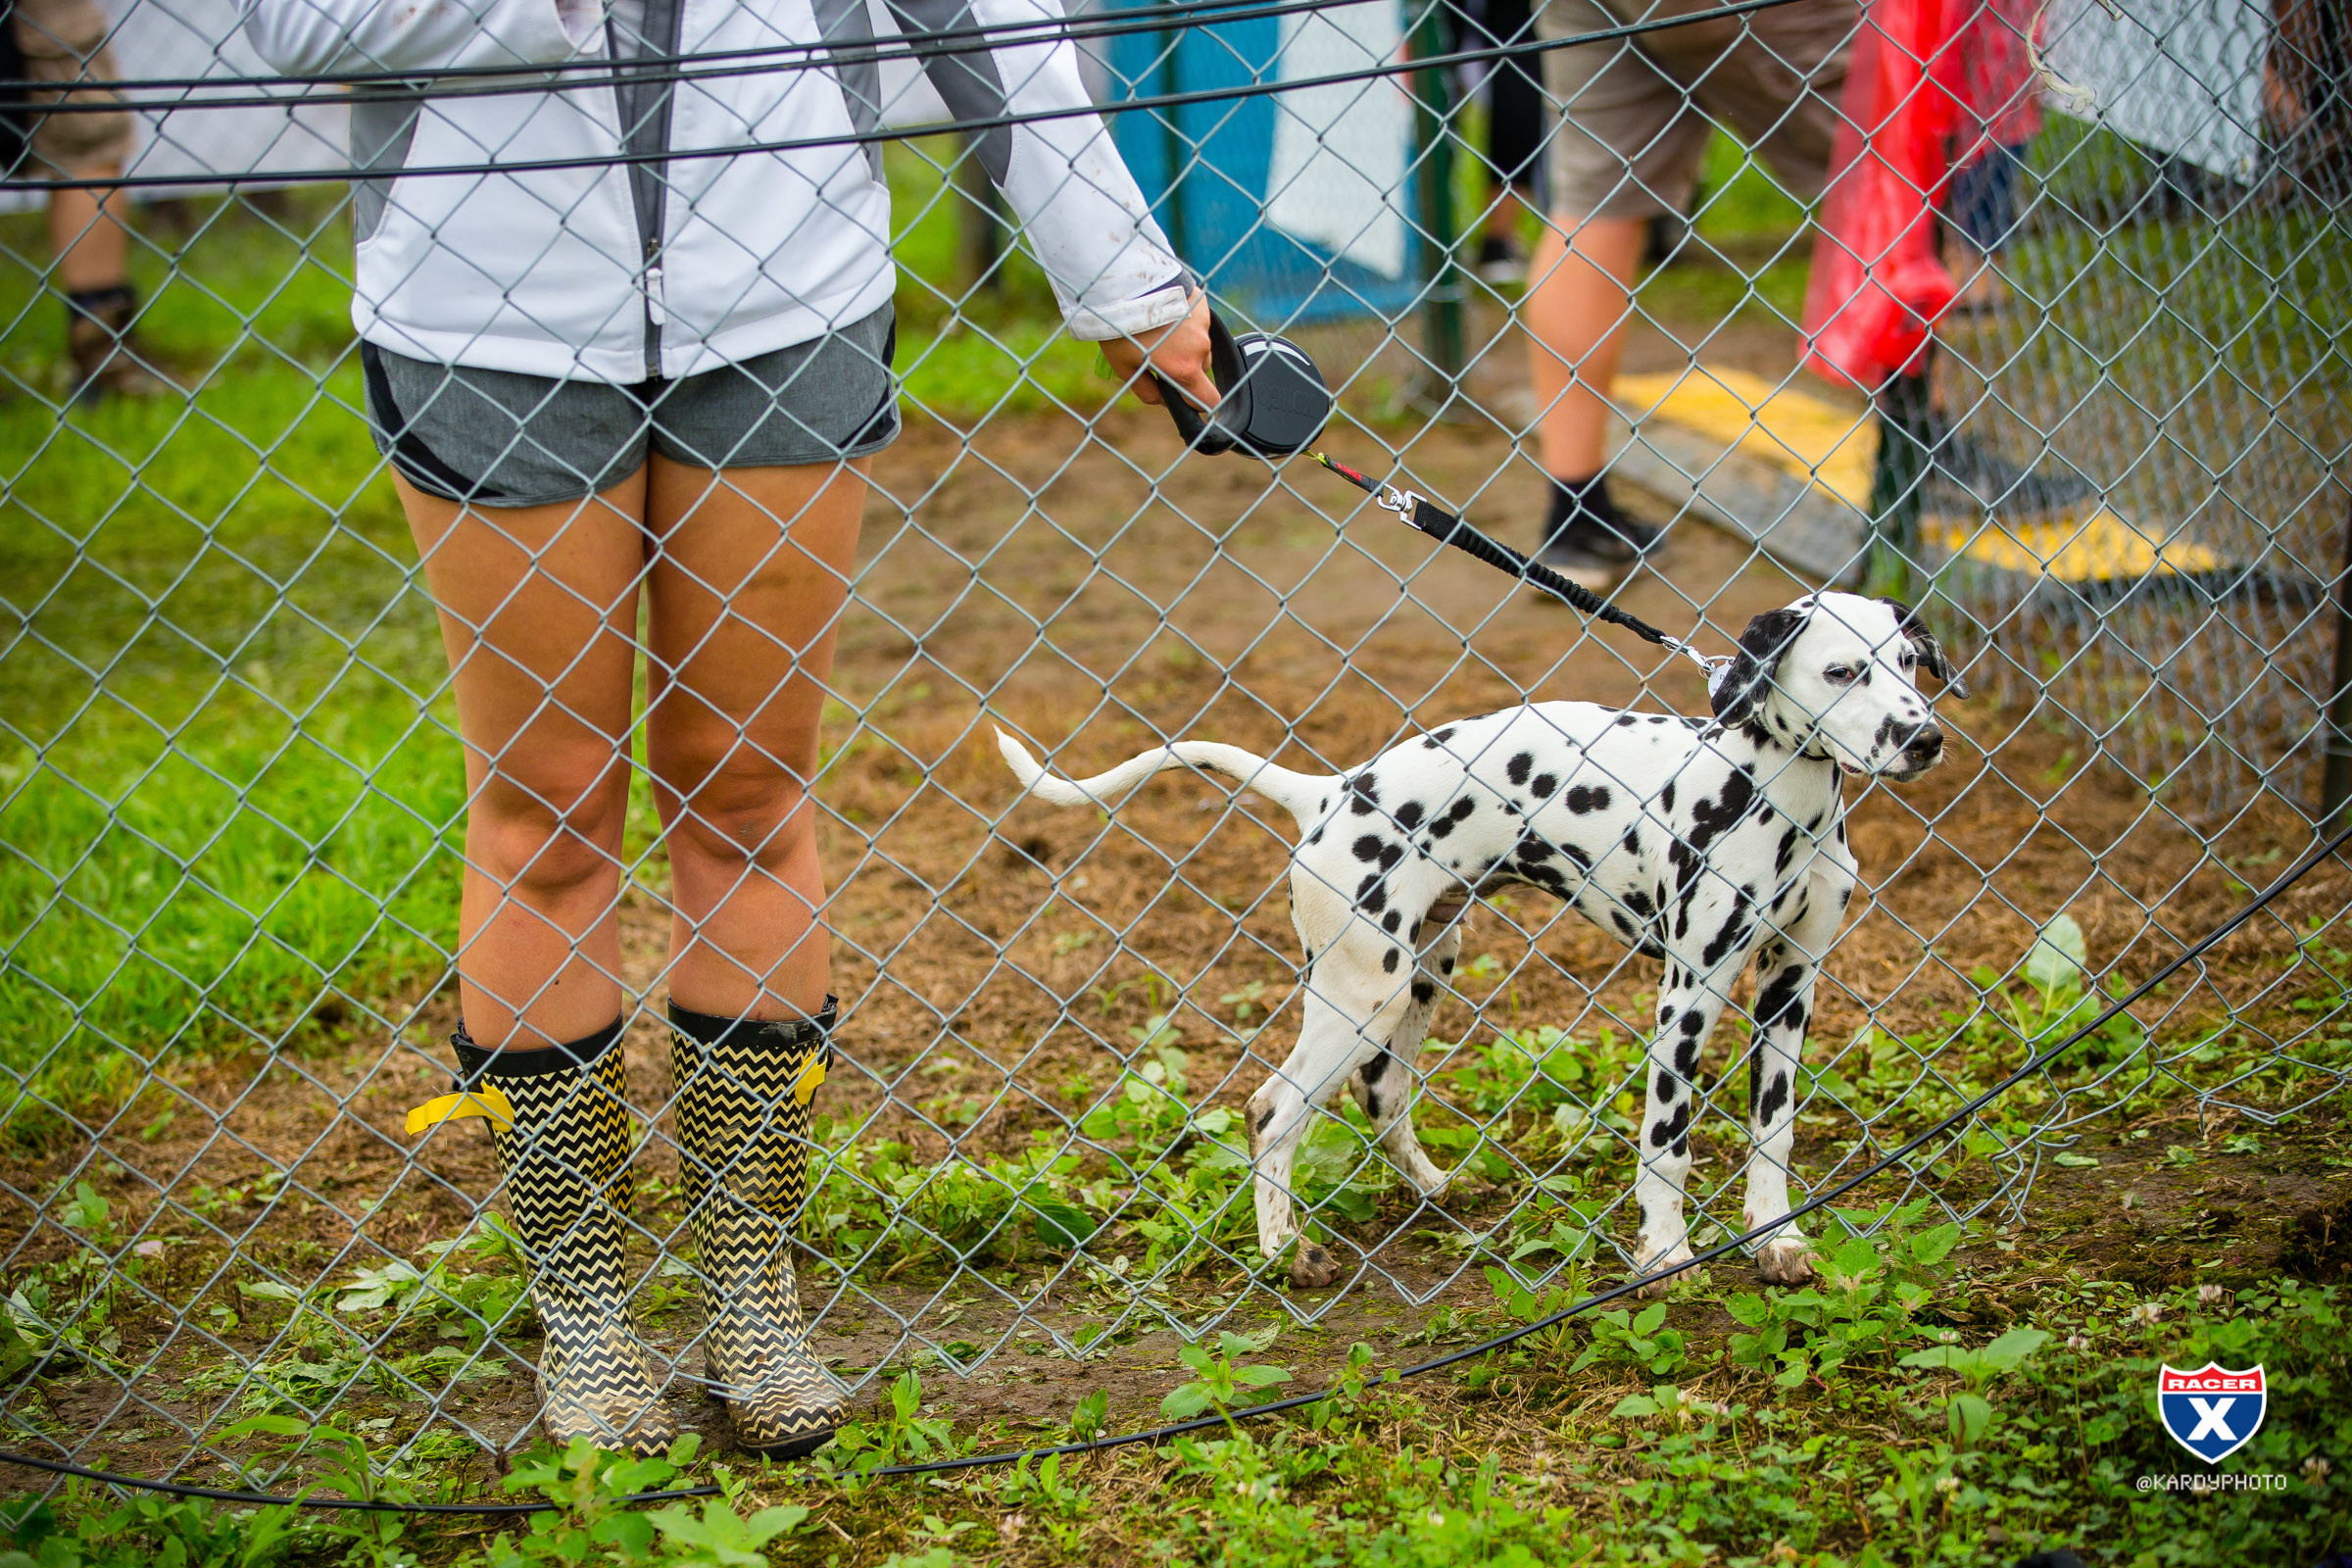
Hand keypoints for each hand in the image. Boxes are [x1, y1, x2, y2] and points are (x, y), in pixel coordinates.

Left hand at [1101, 294, 1218, 411]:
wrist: (1127, 284)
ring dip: (1187, 342)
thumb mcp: (1125, 367)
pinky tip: (1167, 313)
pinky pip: (1199, 321)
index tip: (1186, 398)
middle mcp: (1200, 349)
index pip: (1209, 400)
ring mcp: (1203, 325)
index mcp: (1184, 369)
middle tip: (1161, 353)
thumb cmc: (1123, 328)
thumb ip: (1147, 391)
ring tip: (1162, 330)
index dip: (1198, 403)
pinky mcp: (1201, 305)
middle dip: (1186, 366)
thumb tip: (1163, 401)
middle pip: (1201, 368)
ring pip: (1200, 344)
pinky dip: (1187, 321)